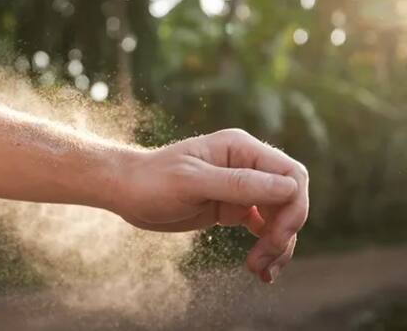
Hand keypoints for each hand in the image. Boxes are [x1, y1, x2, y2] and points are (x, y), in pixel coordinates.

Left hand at [112, 129, 308, 283]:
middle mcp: (246, 165)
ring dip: (278, 246)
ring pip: (280, 217)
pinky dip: (267, 248)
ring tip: (261, 272)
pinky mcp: (233, 207)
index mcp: (240, 148)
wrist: (125, 192)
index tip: (276, 237)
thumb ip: (238, 184)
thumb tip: (289, 189)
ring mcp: (241, 187)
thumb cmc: (152, 180)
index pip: (291, 175)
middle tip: (264, 261)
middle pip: (290, 199)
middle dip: (284, 232)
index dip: (294, 207)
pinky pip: (264, 228)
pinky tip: (261, 270)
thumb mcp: (192, 182)